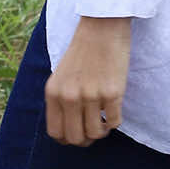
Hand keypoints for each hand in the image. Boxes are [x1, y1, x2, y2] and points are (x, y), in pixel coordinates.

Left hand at [45, 16, 131, 146]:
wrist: (102, 28)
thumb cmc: (83, 51)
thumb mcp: (61, 76)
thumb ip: (61, 100)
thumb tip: (70, 130)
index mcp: (53, 93)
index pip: (56, 132)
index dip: (68, 139)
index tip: (78, 134)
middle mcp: (69, 96)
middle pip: (75, 138)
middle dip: (86, 140)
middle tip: (94, 131)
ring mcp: (91, 95)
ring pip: (95, 133)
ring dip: (102, 131)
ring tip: (105, 120)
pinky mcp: (112, 92)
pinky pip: (115, 122)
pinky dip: (115, 121)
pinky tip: (114, 109)